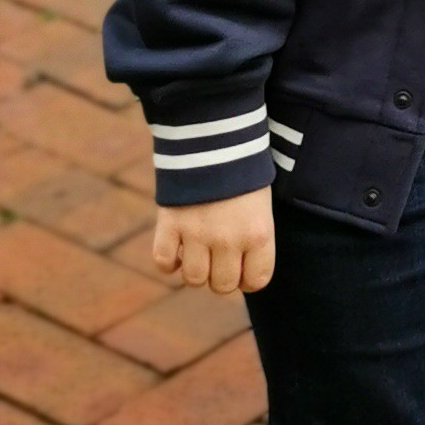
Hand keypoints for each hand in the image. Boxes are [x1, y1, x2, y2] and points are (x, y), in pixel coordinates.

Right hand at [150, 183, 275, 295]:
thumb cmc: (242, 174)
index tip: (243, 269)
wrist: (214, 139)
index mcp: (259, 233)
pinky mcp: (170, 223)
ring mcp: (197, 233)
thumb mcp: (260, 207)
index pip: (257, 280)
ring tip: (198, 253)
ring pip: (194, 279)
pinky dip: (168, 261)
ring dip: (195, 270)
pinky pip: (163, 261)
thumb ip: (252, 240)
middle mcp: (229, 239)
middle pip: (223, 285)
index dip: (249, 278)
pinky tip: (176, 248)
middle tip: (219, 259)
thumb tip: (241, 276)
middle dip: (221, 276)